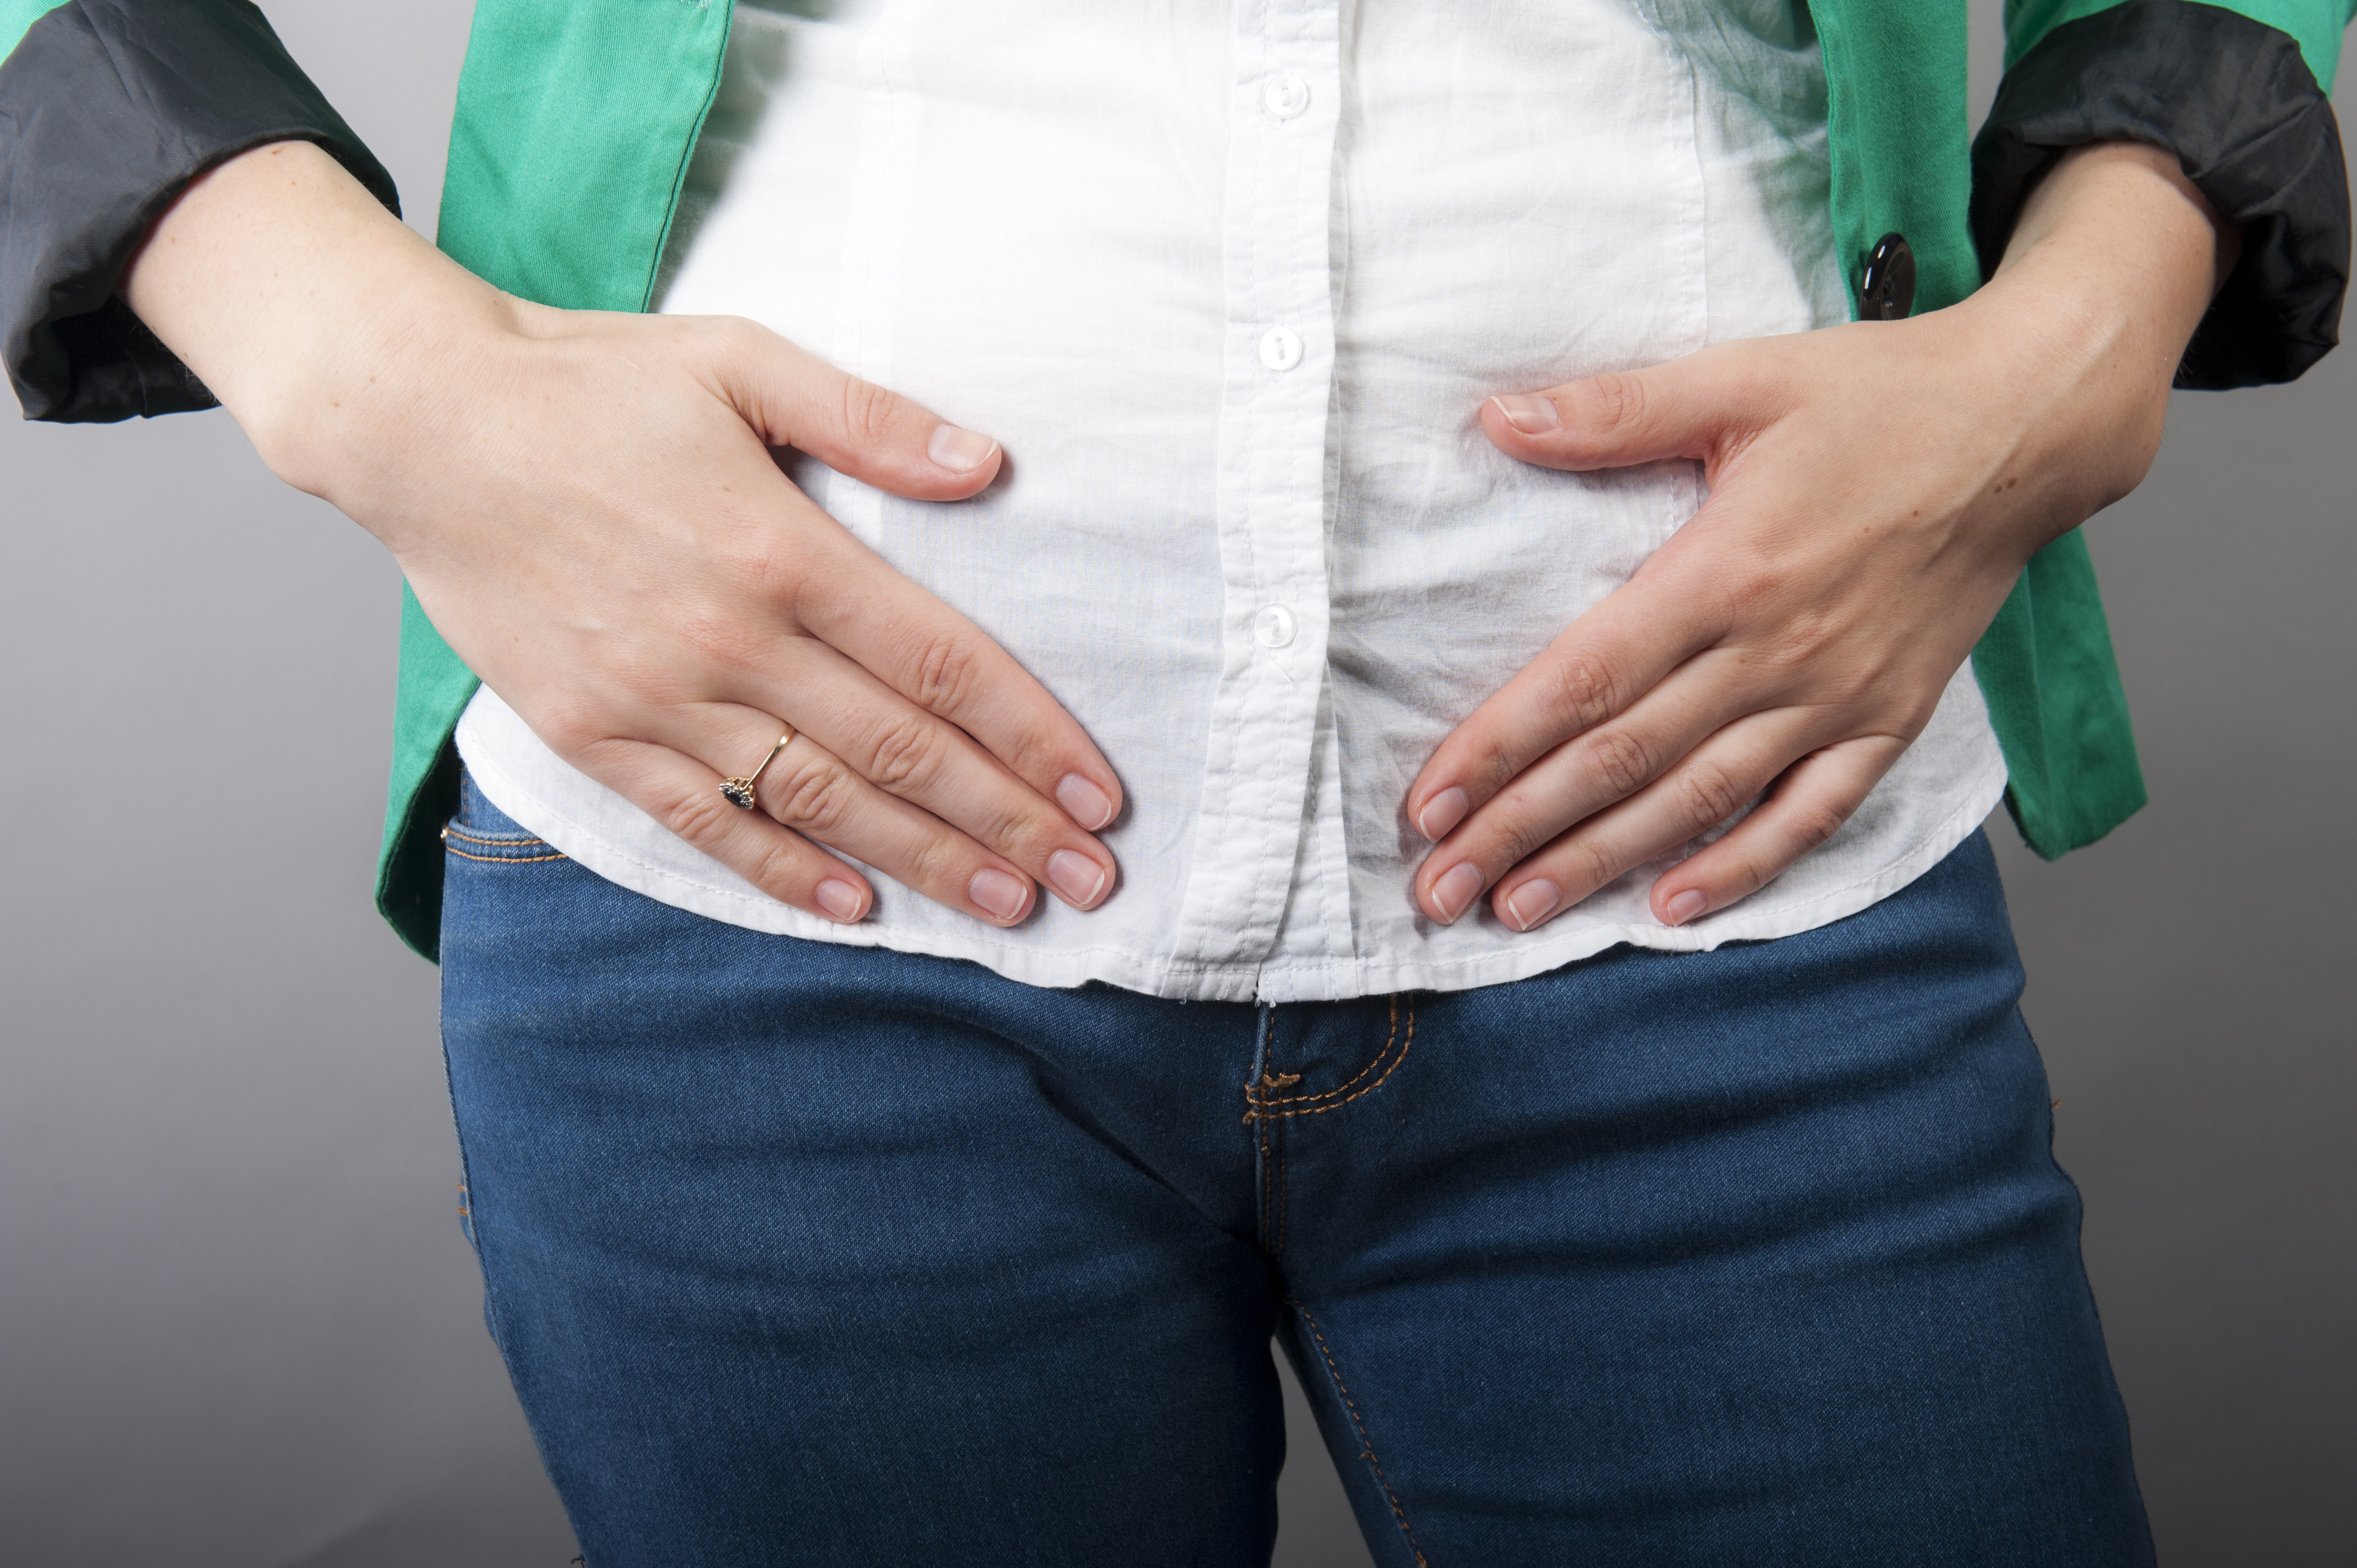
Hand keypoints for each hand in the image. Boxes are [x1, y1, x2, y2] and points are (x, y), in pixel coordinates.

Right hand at [126, 142, 1122, 927]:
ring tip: (1009, 907)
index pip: (941, 664)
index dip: (1032, 736)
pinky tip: (854, 906)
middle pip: (898, 751)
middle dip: (1008, 822)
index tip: (1100, 794)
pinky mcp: (589, 732)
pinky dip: (781, 871)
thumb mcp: (740, 359)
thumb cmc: (590, 383)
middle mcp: (726, 636)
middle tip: (1091, 881)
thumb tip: (989, 465)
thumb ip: (870, 418)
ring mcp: (654, 696)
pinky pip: (703, 822)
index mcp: (780, 547)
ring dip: (923, 861)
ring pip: (816, 801)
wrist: (419, 422)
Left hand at [1407, 142, 2237, 932]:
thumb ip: (1615, 409)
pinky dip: (1743, 867)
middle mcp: (1775, 649)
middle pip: (1621, 761)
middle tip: (1438, 891)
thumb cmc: (1879, 396)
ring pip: (1697, 802)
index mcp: (1725, 568)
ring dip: (1601, 864)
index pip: (1584, 681)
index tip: (1428, 805)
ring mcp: (1836, 695)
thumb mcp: (1740, 378)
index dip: (1498, 750)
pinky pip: (1809, 814)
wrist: (2027, 425)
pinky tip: (1673, 908)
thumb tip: (1498, 418)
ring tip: (1519, 912)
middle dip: (1520, 832)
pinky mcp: (1889, 719)